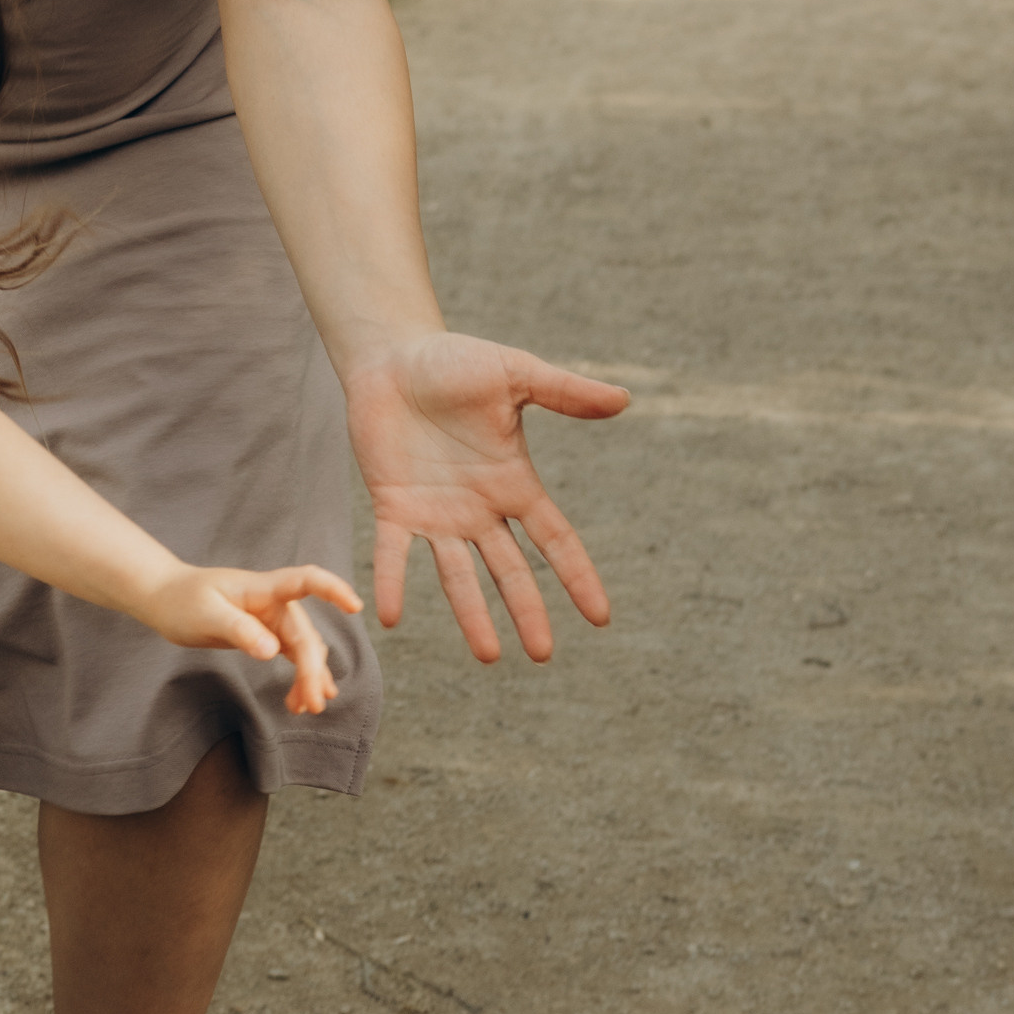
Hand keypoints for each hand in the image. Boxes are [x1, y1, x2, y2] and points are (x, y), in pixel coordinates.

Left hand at [145, 562, 362, 715]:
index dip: (332, 590)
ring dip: (310, 677)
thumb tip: (273, 651)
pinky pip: (293, 656)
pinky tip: (301, 701)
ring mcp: (272, 619)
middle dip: (312, 669)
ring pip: (304, 648)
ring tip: (307, 708)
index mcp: (262, 588)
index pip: (305, 580)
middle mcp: (274, 602)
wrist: (167, 600)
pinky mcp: (267, 635)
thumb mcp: (207, 615)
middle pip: (305, 634)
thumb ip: (239, 630)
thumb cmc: (184, 600)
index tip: (355, 607)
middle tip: (313, 705)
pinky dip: (300, 678)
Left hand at [342, 334, 625, 660]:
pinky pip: (393, 553)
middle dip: (527, 612)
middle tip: (543, 654)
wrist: (393, 357)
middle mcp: (478, 509)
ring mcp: (436, 513)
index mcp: (512, 482)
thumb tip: (624, 399)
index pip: (554, 539)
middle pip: (510, 570)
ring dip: (472, 614)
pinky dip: (393, 582)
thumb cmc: (455, 362)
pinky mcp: (393, 506)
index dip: (577, 576)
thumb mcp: (515, 375)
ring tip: (488, 657)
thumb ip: (565, 391)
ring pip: (458, 575)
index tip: (600, 619)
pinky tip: (390, 616)